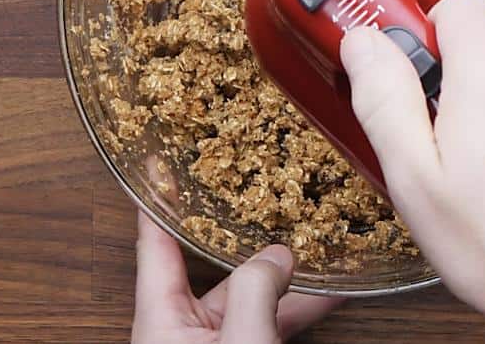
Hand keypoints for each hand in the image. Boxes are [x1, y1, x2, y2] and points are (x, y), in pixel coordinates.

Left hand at [132, 212, 343, 342]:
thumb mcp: (242, 343)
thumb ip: (255, 293)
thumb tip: (276, 257)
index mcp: (161, 321)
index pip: (155, 245)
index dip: (158, 200)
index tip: (159, 160)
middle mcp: (183, 330)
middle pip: (215, 267)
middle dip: (248, 234)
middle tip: (267, 195)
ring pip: (251, 296)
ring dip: (286, 275)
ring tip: (317, 241)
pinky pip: (269, 322)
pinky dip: (298, 305)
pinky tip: (330, 290)